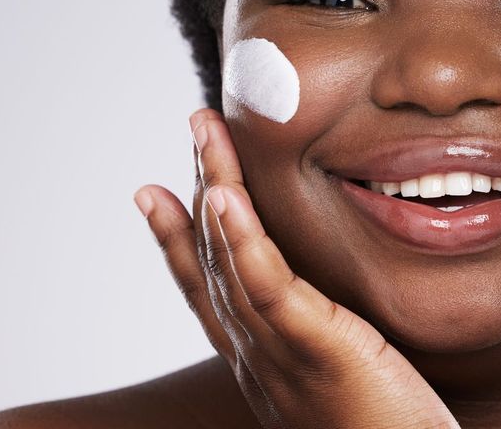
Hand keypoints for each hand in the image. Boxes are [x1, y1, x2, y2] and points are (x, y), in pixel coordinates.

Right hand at [133, 108, 458, 428]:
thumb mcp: (345, 375)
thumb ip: (326, 336)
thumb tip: (330, 300)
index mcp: (261, 362)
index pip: (209, 289)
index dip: (176, 238)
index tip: (155, 190)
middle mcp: (256, 359)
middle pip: (211, 261)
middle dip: (197, 186)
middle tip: (194, 124)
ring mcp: (279, 356)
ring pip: (231, 261)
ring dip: (215, 188)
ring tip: (205, 130)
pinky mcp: (316, 351)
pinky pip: (269, 288)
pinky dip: (242, 241)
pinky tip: (227, 198)